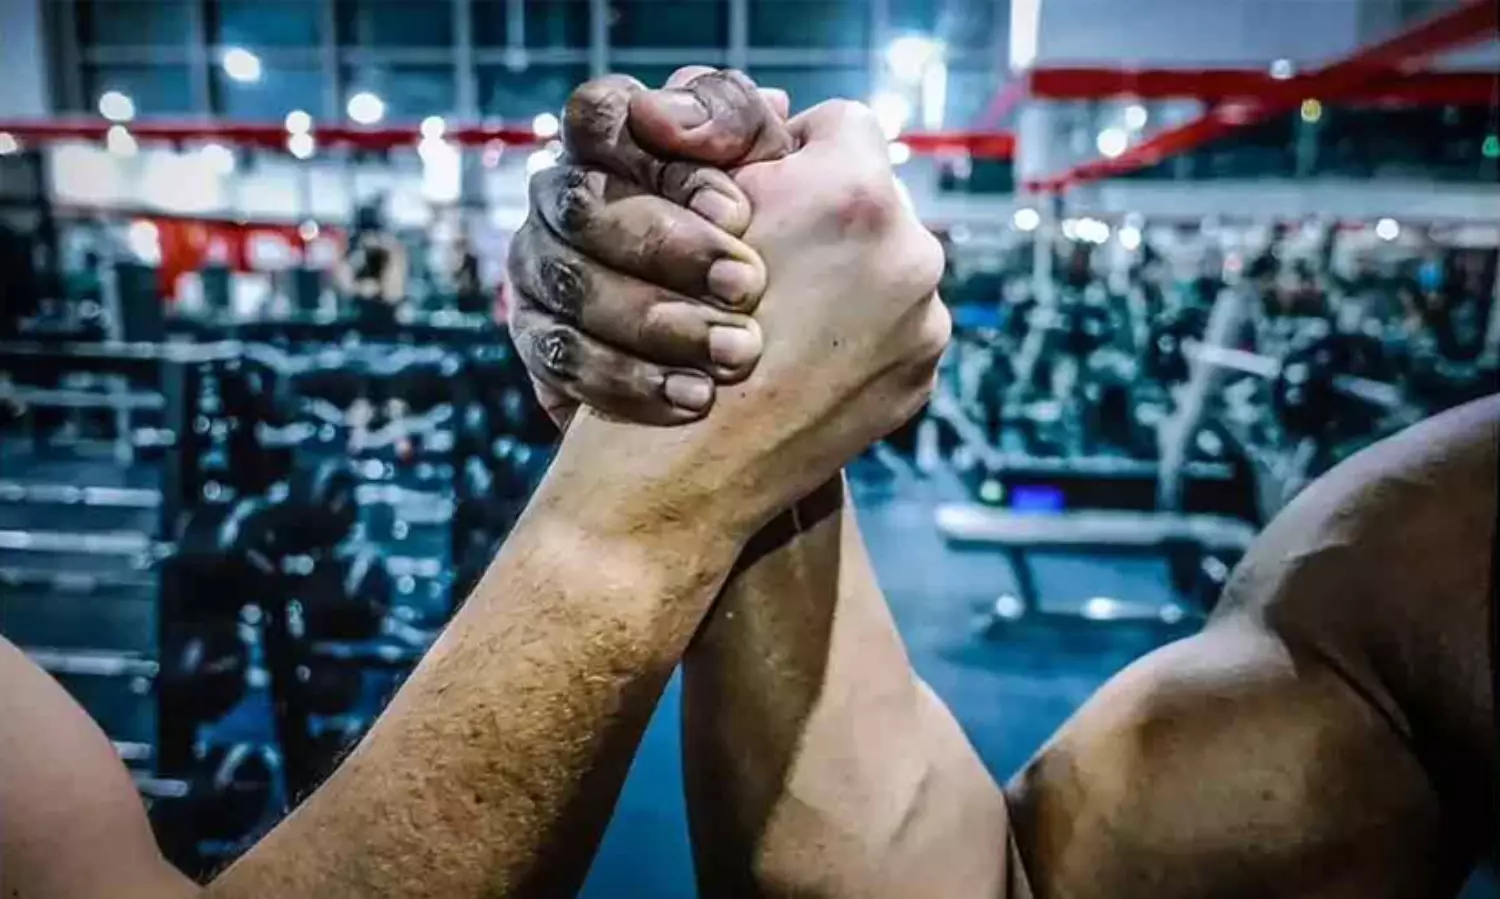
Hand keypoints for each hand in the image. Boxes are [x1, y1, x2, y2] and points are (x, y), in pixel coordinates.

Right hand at [507, 69, 793, 426]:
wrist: (758, 367)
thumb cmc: (767, 245)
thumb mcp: (773, 174)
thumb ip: (737, 124)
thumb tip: (679, 106)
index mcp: (613, 142)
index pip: (599, 115)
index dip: (663, 160)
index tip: (738, 210)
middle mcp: (564, 198)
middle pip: (582, 204)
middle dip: (668, 246)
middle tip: (749, 285)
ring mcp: (542, 269)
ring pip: (570, 283)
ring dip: (657, 320)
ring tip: (736, 352)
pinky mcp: (539, 342)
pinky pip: (563, 358)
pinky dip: (632, 380)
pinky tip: (694, 397)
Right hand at [554, 98, 946, 536]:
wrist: (682, 474)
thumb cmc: (661, 335)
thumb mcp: (684, 212)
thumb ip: (748, 155)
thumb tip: (782, 125)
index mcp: (853, 193)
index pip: (840, 124)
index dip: (790, 154)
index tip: (755, 195)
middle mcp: (911, 252)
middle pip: (870, 198)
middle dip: (822, 221)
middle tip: (760, 261)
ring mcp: (925, 323)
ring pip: (885, 265)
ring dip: (841, 280)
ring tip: (776, 319)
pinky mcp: (921, 379)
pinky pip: (894, 327)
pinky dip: (853, 337)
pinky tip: (797, 361)